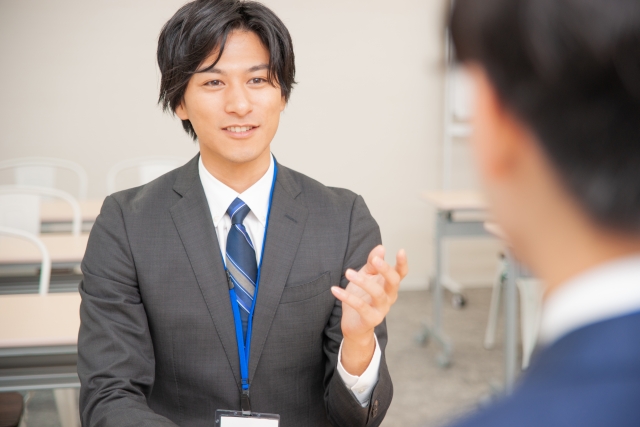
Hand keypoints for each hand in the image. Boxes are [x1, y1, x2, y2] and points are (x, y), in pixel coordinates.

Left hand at [331, 245, 407, 374]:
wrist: (354, 324)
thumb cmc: (361, 296)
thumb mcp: (366, 276)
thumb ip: (372, 263)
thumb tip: (380, 247)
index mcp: (389, 285)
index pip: (400, 274)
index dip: (402, 263)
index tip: (401, 250)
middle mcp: (389, 297)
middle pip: (394, 282)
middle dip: (386, 270)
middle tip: (374, 260)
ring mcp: (381, 309)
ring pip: (377, 293)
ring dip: (363, 282)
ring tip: (348, 272)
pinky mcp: (370, 319)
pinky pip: (360, 307)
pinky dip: (347, 297)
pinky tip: (335, 289)